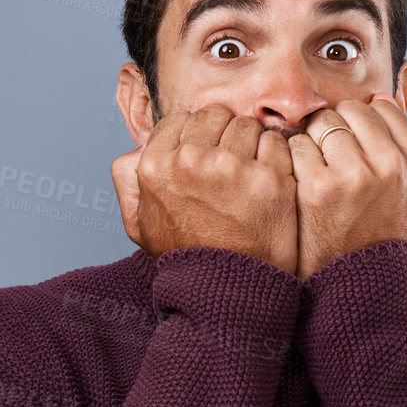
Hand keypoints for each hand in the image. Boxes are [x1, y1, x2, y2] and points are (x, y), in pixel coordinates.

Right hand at [110, 104, 298, 276]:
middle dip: (224, 134)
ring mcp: (232, 168)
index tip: (206, 154)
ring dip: (251, 145)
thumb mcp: (141, 224)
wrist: (226, 292)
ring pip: (247, 125)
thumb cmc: (187, 256)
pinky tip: (269, 182)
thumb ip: (129, 182)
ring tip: (249, 175)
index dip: (197, 134)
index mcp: (156, 166)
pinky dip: (277, 158)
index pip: (181, 118)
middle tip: (230, 165)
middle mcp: (191, 162)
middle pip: (216, 115)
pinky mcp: (269, 179)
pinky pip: (277, 143)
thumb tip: (135, 151)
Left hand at [286, 94, 406, 282]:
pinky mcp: (318, 188)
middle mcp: (391, 166)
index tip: (357, 146)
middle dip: (338, 128)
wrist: (355, 285)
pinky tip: (302, 185)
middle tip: (333, 159)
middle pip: (352, 110)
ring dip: (314, 142)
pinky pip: (298, 146)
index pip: (383, 107)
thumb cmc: (381, 235)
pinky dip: (295, 161)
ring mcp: (354, 176)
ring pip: (323, 123)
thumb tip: (384, 98)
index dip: (363, 123)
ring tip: (318, 172)